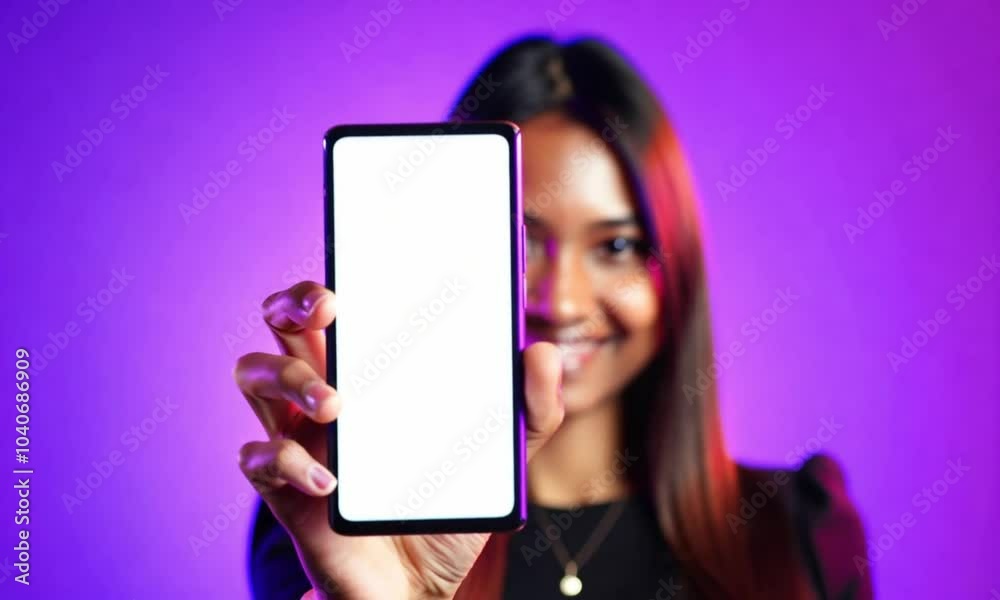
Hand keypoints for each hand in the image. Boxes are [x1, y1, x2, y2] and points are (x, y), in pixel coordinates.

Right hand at [235, 281, 563, 598]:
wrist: (419, 585)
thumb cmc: (446, 508)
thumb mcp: (499, 457)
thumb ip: (529, 410)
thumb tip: (543, 353)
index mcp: (367, 372)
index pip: (338, 306)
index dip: (334, 277)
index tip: (356, 266)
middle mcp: (323, 392)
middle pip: (280, 322)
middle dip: (293, 302)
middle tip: (330, 309)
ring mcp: (298, 436)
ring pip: (253, 373)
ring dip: (288, 376)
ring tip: (335, 406)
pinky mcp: (284, 488)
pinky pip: (256, 458)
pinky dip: (285, 461)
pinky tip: (328, 482)